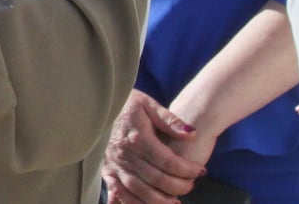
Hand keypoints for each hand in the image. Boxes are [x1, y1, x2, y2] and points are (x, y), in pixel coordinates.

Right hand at [101, 89, 202, 203]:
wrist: (97, 104)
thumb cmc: (126, 104)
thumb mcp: (148, 104)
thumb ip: (170, 120)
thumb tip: (191, 133)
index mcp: (138, 137)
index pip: (167, 161)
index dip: (187, 169)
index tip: (200, 170)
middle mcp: (125, 153)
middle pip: (156, 179)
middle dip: (178, 186)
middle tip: (191, 184)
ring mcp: (114, 164)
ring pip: (139, 190)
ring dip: (159, 201)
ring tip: (175, 202)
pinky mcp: (107, 170)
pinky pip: (120, 192)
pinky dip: (134, 202)